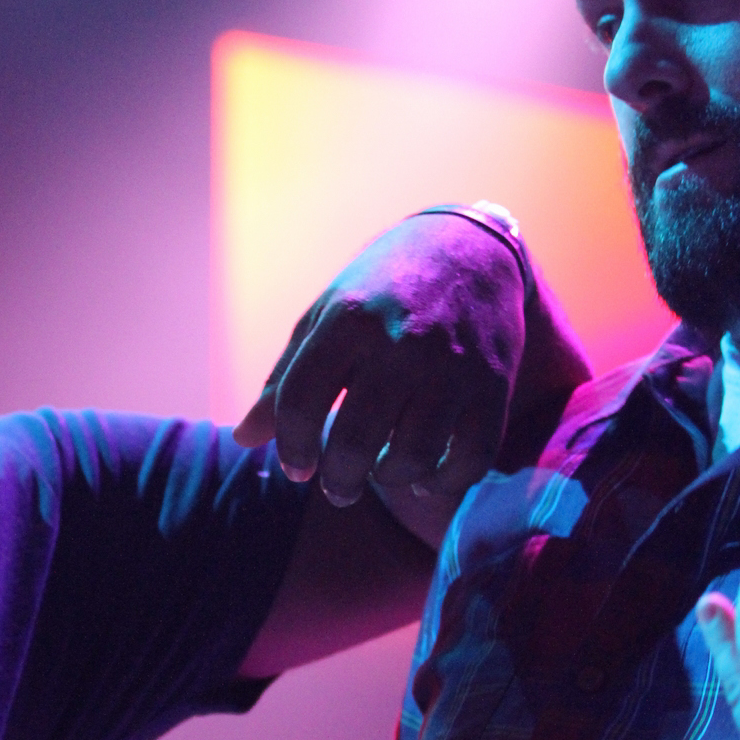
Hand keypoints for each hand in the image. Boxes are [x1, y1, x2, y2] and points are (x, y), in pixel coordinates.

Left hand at [234, 212, 547, 510]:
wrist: (468, 249)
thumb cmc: (380, 291)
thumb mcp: (324, 318)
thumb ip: (285, 379)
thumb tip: (245, 440)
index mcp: (349, 319)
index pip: (302, 401)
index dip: (292, 447)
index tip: (298, 467)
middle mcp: (402, 342)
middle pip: (356, 440)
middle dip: (339, 481)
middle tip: (337, 489)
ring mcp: (452, 366)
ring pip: (414, 457)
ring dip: (389, 481)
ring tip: (380, 474)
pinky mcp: (493, 385)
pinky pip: (472, 458)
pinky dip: (444, 482)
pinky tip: (426, 477)